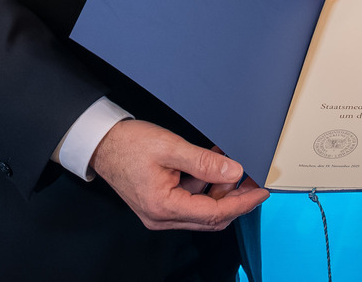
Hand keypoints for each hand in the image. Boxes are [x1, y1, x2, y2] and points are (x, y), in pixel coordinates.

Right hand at [89, 120, 266, 230]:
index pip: (214, 213)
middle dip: (234, 199)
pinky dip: (204, 186)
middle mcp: (161, 217)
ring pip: (201, 210)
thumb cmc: (129, 144)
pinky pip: (189, 201)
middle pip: (210, 217)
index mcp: (164, 207)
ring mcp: (159, 213)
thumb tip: (234, 173)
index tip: (260, 191)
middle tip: (251, 180)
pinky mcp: (158, 204)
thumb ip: (204, 162)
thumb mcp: (170, 147)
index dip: (241, 203)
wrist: (101, 143)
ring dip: (219, 191)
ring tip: (230, 165)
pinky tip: (210, 166)